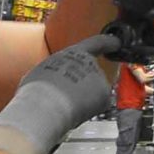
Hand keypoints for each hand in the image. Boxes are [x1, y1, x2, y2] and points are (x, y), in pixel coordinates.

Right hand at [0, 35, 117, 153]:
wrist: (44, 106)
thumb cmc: (37, 90)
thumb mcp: (43, 71)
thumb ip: (57, 71)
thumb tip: (57, 82)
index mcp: (74, 53)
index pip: (95, 44)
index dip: (107, 42)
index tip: (117, 41)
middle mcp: (90, 63)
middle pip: (90, 75)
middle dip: (83, 87)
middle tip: (65, 98)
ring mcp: (100, 79)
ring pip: (93, 92)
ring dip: (83, 99)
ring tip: (65, 105)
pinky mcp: (105, 95)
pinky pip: (98, 105)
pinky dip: (89, 110)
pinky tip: (75, 112)